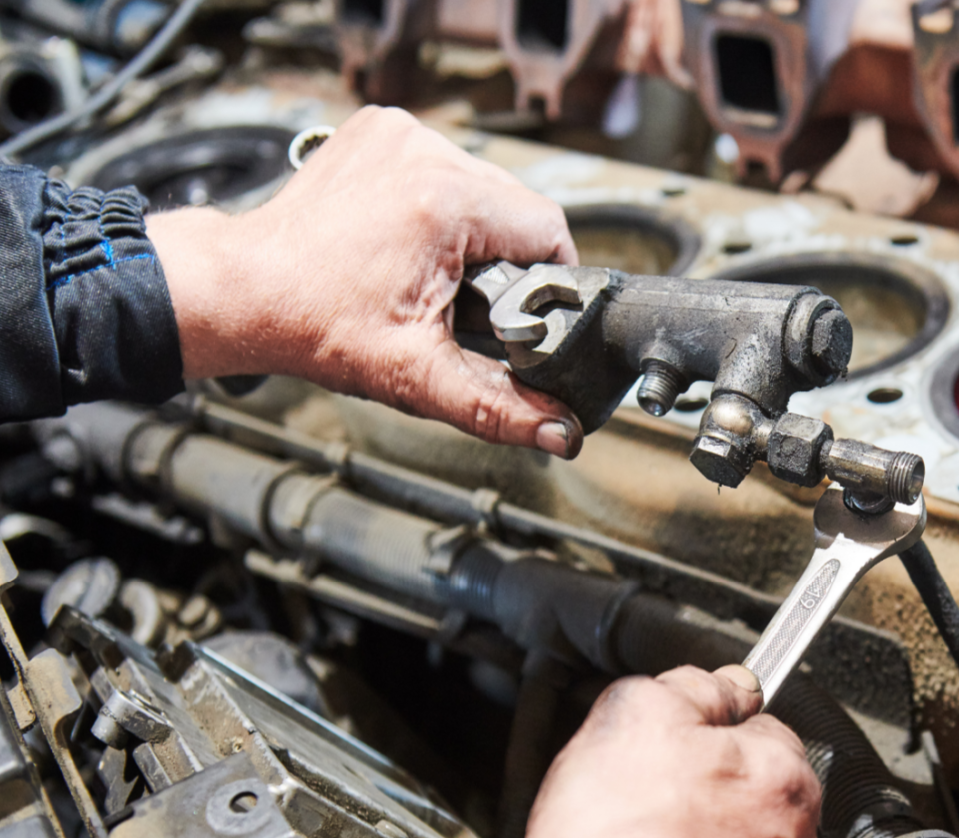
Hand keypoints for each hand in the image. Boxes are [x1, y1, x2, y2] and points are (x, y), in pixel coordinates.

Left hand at [146, 106, 581, 456]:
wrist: (244, 291)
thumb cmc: (313, 325)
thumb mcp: (417, 375)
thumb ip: (499, 406)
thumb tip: (561, 432)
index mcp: (444, 202)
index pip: (548, 229)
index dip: (544, 280)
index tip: (514, 311)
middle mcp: (424, 153)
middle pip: (517, 206)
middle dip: (506, 258)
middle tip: (463, 300)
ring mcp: (398, 133)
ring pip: (484, 184)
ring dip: (475, 229)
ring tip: (433, 271)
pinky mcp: (380, 130)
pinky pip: (444, 165)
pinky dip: (440, 201)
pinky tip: (410, 237)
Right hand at [491, 665, 822, 837]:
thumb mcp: (633, 716)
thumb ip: (687, 686)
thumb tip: (719, 684)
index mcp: (781, 771)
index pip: (758, 724)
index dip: (704, 730)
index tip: (676, 746)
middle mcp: (798, 837)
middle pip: (752, 789)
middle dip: (707, 789)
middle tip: (643, 802)